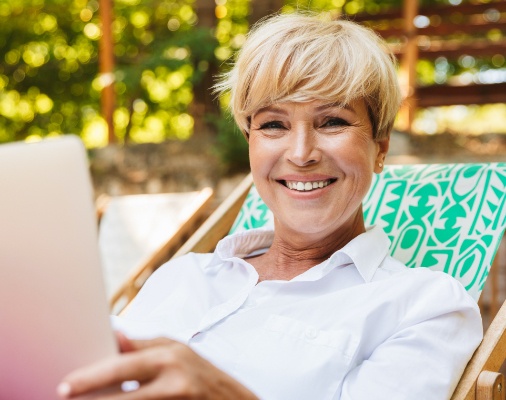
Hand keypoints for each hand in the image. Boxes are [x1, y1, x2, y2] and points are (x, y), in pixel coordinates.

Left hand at [57, 332, 257, 398]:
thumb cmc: (201, 373)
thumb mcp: (176, 351)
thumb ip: (144, 347)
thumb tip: (113, 337)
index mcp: (169, 354)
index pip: (122, 364)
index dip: (91, 376)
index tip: (66, 385)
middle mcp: (174, 377)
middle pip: (123, 391)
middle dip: (91, 397)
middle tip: (64, 396)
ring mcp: (177, 398)